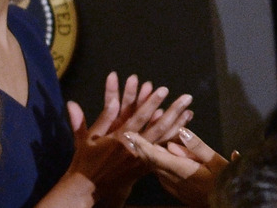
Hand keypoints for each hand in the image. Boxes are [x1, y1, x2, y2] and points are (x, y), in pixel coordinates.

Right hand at [52, 72, 193, 206]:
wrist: (88, 188)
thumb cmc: (86, 160)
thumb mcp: (87, 138)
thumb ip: (98, 118)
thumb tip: (92, 100)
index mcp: (119, 139)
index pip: (139, 118)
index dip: (151, 103)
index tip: (163, 90)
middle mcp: (134, 149)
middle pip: (158, 127)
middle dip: (174, 111)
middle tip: (187, 98)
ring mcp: (141, 160)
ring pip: (163, 141)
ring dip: (178, 125)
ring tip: (190, 112)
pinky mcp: (144, 168)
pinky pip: (162, 153)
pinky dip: (172, 142)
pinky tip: (182, 132)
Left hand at [124, 127, 227, 206]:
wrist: (230, 204)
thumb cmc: (225, 182)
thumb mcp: (216, 161)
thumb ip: (196, 146)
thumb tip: (181, 131)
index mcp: (181, 171)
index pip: (154, 156)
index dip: (140, 144)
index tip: (128, 134)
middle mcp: (173, 181)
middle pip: (152, 161)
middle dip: (143, 147)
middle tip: (135, 132)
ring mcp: (174, 188)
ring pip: (157, 168)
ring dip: (153, 155)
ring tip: (152, 140)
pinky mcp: (177, 192)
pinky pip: (163, 175)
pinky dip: (161, 163)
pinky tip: (167, 155)